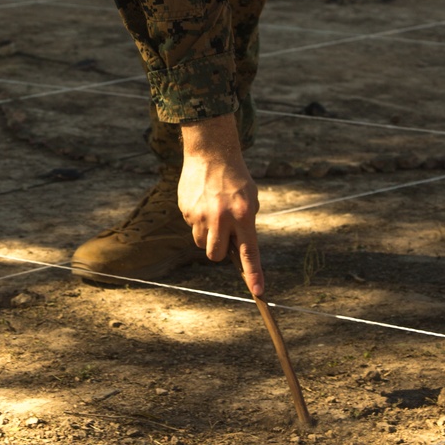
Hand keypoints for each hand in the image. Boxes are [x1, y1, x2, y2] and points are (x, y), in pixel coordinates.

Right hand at [178, 115, 263, 296]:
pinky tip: (203, 201)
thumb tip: (236, 251)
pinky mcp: (186, 209)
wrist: (211, 153)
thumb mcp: (250, 200)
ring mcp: (200, 214)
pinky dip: (197, 219)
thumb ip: (245, 225)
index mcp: (243, 215)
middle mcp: (221, 217)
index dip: (253, 274)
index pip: (249, 252)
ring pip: (200, 242)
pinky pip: (191, 225)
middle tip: (223, 236)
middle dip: (218, 251)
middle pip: (215, 255)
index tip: (258, 291)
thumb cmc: (236, 179)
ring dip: (207, 234)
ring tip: (212, 212)